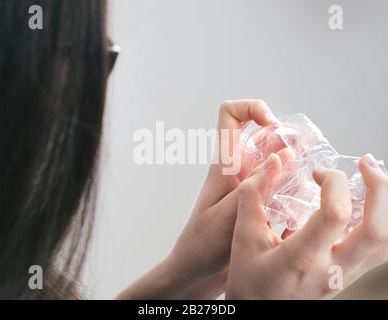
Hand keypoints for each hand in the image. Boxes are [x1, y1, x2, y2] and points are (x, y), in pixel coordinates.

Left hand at [167, 100, 288, 298]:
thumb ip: (255, 185)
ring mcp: (249, 184)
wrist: (196, 271)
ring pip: (276, 158)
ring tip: (302, 186)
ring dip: (293, 165)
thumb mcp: (228, 214)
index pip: (230, 114)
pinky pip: (280, 182)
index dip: (252, 108)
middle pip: (264, 134)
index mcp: (224, 164)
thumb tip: (285, 154)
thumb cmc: (203, 245)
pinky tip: (298, 204)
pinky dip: (293, 186)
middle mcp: (238, 168)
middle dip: (286, 140)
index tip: (271, 124)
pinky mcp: (258, 200)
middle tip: (300, 162)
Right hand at [226, 153, 387, 298]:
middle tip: (366, 164)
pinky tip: (367, 208)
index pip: (335, 215)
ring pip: (385, 242)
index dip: (334, 184)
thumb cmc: (249, 280)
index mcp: (301, 259)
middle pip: (376, 230)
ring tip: (373, 181)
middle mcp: (330, 270)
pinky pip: (379, 251)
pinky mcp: (349, 277)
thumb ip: (254, 196)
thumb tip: (273, 163)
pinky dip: (381, 223)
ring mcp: (344, 276)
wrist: (259, 312)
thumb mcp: (243, 237)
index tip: (317, 174)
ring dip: (385, 206)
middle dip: (379, 189)